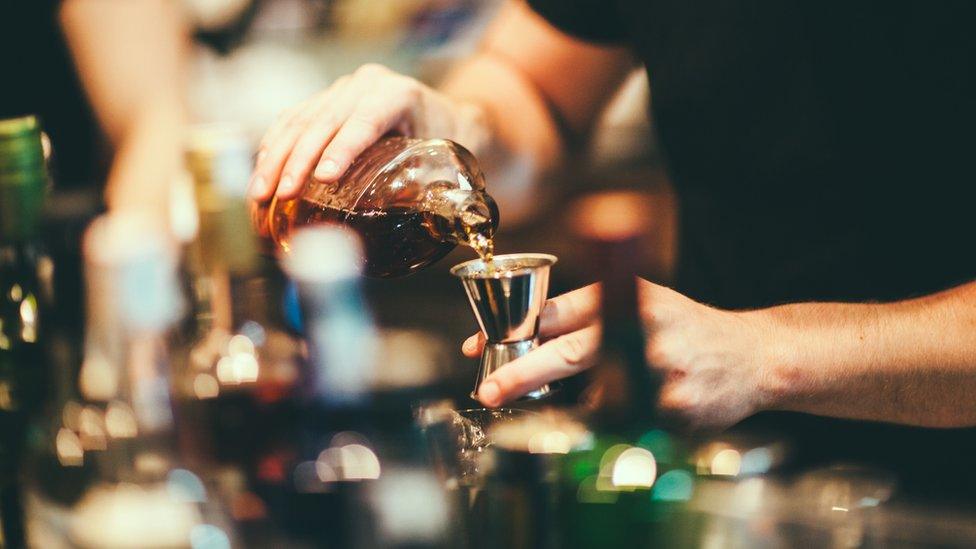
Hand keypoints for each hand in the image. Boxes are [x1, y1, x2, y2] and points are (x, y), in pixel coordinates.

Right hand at [249, 63, 489, 200]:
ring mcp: (342, 90)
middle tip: (280, 195)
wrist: (450, 118)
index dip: (342, 148)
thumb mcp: (449, 161)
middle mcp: (366, 85)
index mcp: (400, 94)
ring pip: (299, 120)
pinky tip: (262, 176)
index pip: (366, 120)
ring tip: (260, 193)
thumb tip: (402, 225)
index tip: (324, 177)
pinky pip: (291, 121)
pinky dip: (273, 150)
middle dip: (297, 160)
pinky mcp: (325, 101)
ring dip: (275, 158)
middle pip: (323, 120)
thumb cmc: (452, 142)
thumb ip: (428, 185)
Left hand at [462, 280, 775, 430]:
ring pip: (592, 401)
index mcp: (629, 296)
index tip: (480, 347)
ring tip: (616, 393)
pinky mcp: (675, 410)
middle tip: (490, 391)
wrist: (754, 357)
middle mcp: (644, 328)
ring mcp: (660, 372)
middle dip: (522, 374)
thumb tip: (527, 335)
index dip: (515, 330)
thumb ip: (589, 313)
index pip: (559, 311)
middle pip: (568, 353)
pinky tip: (641, 407)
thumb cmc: (686, 328)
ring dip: (579, 407)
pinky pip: (624, 425)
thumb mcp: (641, 300)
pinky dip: (618, 422)